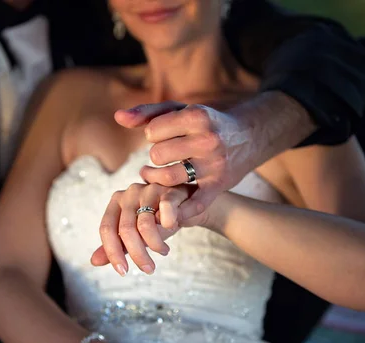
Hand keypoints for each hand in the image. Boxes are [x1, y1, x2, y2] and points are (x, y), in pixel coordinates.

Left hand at [90, 183, 205, 273]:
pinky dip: (169, 225)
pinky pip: (165, 211)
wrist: (186, 205)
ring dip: (155, 244)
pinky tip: (173, 229)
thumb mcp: (136, 235)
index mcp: (116, 203)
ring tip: (163, 252)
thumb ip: (118, 246)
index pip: (106, 229)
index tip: (122, 272)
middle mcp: (129, 194)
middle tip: (149, 269)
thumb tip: (94, 261)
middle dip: (138, 254)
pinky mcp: (168, 191)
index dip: (112, 252)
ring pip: (145, 224)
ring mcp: (148, 190)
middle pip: (125, 230)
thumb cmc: (158, 219)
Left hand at [115, 102, 257, 220]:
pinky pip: (193, 204)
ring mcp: (214, 165)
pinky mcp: (218, 186)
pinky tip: (165, 204)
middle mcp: (207, 140)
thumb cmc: (204, 123)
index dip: (152, 135)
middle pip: (157, 155)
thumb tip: (118, 117)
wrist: (247, 137)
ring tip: (154, 174)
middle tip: (161, 157)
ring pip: (168, 178)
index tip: (162, 136)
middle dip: (155, 156)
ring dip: (156, 178)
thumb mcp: (179, 110)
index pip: (152, 132)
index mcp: (197, 117)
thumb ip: (147, 112)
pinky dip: (176, 211)